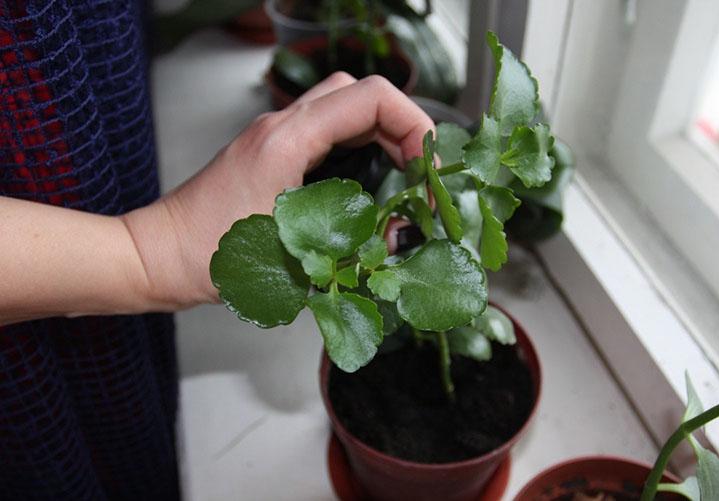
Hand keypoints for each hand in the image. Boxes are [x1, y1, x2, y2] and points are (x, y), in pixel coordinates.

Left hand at [123, 73, 433, 309]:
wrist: (156, 256)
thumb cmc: (205, 256)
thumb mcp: (291, 257)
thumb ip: (353, 250)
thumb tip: (400, 247)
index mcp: (287, 139)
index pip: (372, 98)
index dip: (414, 126)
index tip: (426, 169)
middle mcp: (282, 126)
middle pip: (362, 95)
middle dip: (403, 130)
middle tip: (418, 177)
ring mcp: (275, 137)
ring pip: (345, 109)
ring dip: (381, 138)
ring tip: (400, 183)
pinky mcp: (272, 154)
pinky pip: (328, 132)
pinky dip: (358, 150)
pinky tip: (365, 191)